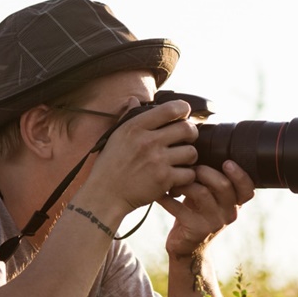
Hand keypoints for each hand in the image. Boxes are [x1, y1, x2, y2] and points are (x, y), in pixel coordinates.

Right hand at [78, 101, 198, 218]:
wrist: (105, 195)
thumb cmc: (109, 166)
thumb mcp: (115, 136)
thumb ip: (128, 117)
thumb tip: (134, 101)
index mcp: (135, 127)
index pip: (170, 109)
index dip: (183, 109)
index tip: (184, 114)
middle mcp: (148, 141)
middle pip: (187, 128)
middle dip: (192, 133)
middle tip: (187, 139)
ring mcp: (157, 161)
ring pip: (191, 152)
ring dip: (190, 157)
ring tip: (182, 160)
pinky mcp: (164, 180)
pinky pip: (189, 174)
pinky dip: (186, 177)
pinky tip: (178, 177)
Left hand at [158, 160, 255, 258]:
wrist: (187, 247)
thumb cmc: (197, 212)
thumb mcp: (210, 197)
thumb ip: (213, 179)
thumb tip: (199, 148)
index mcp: (235, 202)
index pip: (247, 189)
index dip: (240, 175)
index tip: (227, 162)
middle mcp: (229, 213)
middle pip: (223, 185)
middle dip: (204, 171)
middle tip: (190, 168)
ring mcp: (214, 223)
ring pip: (201, 193)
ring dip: (184, 182)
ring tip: (173, 180)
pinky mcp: (196, 230)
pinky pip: (179, 207)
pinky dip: (167, 198)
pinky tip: (159, 194)